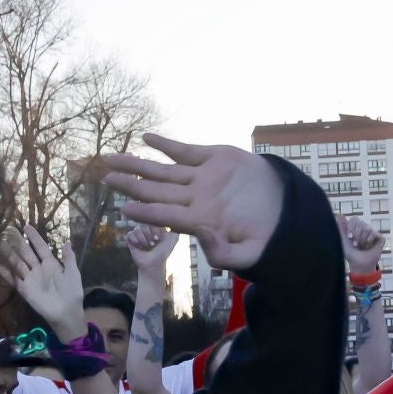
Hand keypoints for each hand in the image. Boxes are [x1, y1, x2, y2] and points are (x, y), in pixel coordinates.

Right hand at [0, 225, 86, 340]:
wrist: (66, 312)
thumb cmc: (72, 292)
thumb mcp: (73, 273)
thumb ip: (69, 259)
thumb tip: (67, 242)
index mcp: (51, 264)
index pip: (40, 247)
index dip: (34, 237)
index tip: (27, 226)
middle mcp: (38, 268)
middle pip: (26, 252)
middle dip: (18, 242)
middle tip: (9, 230)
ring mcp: (30, 278)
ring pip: (18, 263)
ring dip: (9, 254)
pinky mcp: (24, 289)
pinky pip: (13, 279)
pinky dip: (4, 273)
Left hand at [103, 134, 284, 271]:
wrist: (287, 207)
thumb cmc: (269, 235)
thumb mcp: (253, 252)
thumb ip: (228, 255)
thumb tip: (205, 241)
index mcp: (203, 220)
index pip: (168, 215)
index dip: (147, 212)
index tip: (125, 208)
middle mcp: (197, 198)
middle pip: (156, 191)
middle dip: (130, 185)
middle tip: (105, 179)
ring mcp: (203, 177)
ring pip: (164, 170)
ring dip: (138, 165)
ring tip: (111, 159)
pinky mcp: (214, 158)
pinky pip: (184, 151)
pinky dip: (166, 145)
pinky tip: (146, 138)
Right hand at [127, 223, 177, 277]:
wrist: (154, 263)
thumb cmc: (164, 251)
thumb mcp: (174, 238)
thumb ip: (176, 225)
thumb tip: (174, 214)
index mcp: (157, 224)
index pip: (152, 219)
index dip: (155, 230)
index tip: (158, 239)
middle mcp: (147, 226)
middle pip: (144, 224)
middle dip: (149, 236)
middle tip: (153, 244)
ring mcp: (139, 232)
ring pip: (137, 229)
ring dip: (143, 240)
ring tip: (147, 246)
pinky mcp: (130, 238)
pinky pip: (130, 233)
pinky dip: (135, 241)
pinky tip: (139, 246)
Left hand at [339, 215, 384, 273]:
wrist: (359, 264)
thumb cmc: (350, 253)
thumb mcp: (343, 239)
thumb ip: (341, 227)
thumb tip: (340, 214)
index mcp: (356, 228)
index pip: (355, 219)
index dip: (351, 227)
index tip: (349, 237)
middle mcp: (365, 229)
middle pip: (360, 223)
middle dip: (356, 235)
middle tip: (356, 244)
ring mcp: (373, 233)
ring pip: (367, 228)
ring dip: (362, 239)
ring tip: (362, 246)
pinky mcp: (380, 238)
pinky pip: (374, 233)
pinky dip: (369, 240)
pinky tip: (368, 246)